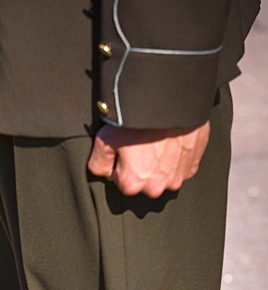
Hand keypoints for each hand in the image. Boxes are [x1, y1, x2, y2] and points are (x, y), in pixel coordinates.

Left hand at [87, 122, 210, 197]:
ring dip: (159, 164)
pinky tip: (171, 142)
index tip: (125, 148)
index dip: (120, 163)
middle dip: (140, 166)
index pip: (120, 180)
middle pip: (142, 181)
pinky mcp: (192, 166)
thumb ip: (98, 164)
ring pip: (162, 176)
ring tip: (157, 142)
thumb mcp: (105, 140)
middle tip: (141, 143)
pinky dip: (176, 158)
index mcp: (132, 184)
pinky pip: (180, 168)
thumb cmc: (139, 120)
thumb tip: (102, 172)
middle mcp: (155, 188)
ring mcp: (176, 178)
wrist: (171, 102)